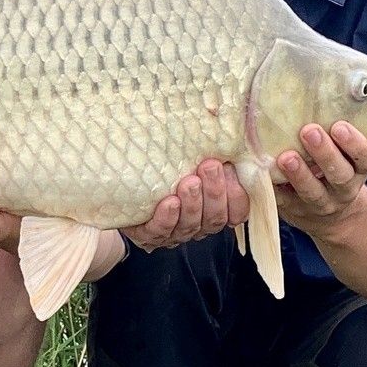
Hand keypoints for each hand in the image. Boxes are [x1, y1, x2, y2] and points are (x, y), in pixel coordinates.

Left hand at [122, 159, 249, 251]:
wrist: (128, 186)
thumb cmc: (171, 169)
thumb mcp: (195, 160)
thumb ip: (218, 155)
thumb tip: (234, 132)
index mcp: (216, 209)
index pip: (238, 212)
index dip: (238, 196)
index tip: (232, 171)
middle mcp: (200, 224)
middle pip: (215, 218)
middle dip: (214, 192)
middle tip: (210, 167)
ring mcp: (175, 232)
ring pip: (191, 225)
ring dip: (192, 204)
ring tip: (189, 182)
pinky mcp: (149, 234)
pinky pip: (161, 231)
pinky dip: (167, 218)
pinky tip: (169, 202)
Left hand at [273, 122, 366, 237]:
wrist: (332, 215)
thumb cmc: (336, 166)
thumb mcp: (347, 153)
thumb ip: (340, 132)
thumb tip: (324, 94)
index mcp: (359, 169)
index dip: (356, 144)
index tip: (339, 126)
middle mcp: (344, 188)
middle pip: (340, 175)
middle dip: (325, 153)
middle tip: (309, 131)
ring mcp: (321, 203)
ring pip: (313, 192)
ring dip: (299, 174)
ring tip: (286, 157)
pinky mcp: (296, 210)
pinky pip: (285, 202)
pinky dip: (275, 189)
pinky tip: (265, 173)